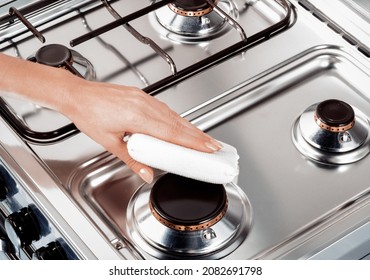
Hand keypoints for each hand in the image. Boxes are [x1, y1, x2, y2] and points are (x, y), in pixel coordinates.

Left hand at [59, 79, 221, 182]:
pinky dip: (178, 119)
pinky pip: (165, 109)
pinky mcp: (142, 96)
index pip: (172, 133)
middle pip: (178, 124)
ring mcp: (144, 98)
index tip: (208, 148)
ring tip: (203, 139)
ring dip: (191, 128)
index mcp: (136, 118)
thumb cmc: (88, 115)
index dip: (193, 142)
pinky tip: (183, 126)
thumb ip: (131, 159)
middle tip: (214, 146)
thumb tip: (146, 173)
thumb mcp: (108, 143)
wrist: (78, 95)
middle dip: (199, 136)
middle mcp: (144, 105)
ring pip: (174, 115)